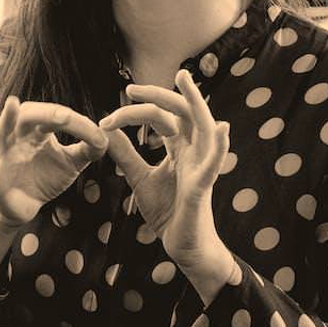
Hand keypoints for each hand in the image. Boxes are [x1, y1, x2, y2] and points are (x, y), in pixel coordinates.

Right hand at [0, 97, 107, 226]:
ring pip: (2, 131)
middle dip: (47, 114)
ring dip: (7, 118)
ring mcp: (3, 154)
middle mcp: (19, 137)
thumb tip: (107, 137)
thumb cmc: (45, 178)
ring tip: (12, 104)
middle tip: (66, 118)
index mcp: (39, 131)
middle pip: (29, 115)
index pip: (58, 118)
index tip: (99, 138)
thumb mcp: (72, 163)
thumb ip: (89, 149)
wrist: (25, 208)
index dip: (78, 125)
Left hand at [99, 69, 239, 299]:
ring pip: (204, 127)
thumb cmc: (167, 211)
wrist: (182, 245)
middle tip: (131, 89)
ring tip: (185, 81)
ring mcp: (201, 166)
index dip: (136, 111)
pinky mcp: (203, 187)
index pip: (161, 118)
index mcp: (178, 149)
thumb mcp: (139, 178)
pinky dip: (220, 146)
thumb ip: (125, 155)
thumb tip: (105, 130)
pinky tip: (222, 128)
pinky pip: (215, 164)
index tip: (108, 116)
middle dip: (160, 96)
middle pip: (182, 113)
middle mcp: (193, 152)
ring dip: (196, 103)